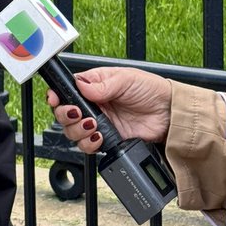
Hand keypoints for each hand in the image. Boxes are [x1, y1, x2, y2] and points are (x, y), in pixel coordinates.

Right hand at [47, 66, 172, 154]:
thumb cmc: (151, 90)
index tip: (56, 99)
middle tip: (79, 114)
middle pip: (65, 114)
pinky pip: (88, 145)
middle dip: (67, 116)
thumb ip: (102, 84)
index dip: (58, 95)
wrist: (169, 114)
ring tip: (94, 125)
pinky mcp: (107, 139)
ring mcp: (99, 123)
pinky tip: (100, 137)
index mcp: (94, 85)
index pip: (67, 90)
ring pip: (73, 131)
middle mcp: (93, 105)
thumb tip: (82, 86)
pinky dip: (89, 144)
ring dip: (78, 131)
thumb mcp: (126, 79)